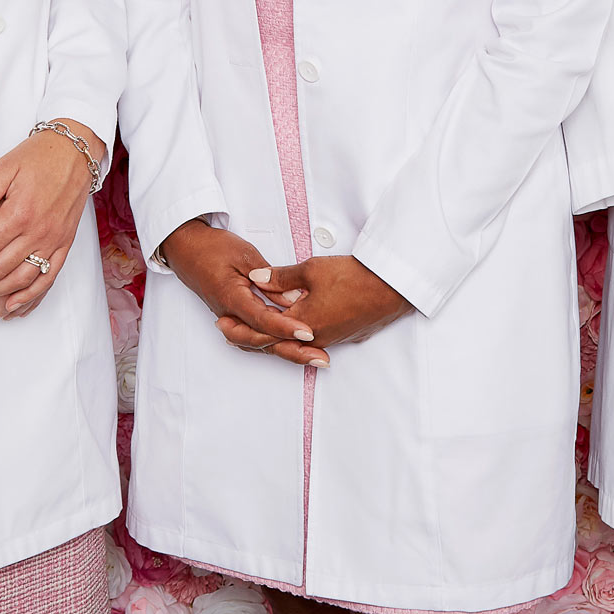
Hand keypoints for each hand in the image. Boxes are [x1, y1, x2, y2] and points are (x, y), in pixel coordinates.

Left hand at [0, 121, 101, 319]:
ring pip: (21, 281)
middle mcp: (39, 232)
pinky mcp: (65, 244)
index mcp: (20, 213)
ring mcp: (54, 241)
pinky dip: (30, 299)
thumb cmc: (39, 157)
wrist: (76, 152)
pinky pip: (48, 279)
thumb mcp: (4, 167)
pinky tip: (14, 307)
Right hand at [160, 218, 329, 367]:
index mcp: (231, 298)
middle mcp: (229, 315)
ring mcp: (230, 318)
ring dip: (285, 349)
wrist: (186, 249)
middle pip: (262, 341)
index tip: (309, 332)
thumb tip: (292, 299)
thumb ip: (269, 278)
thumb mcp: (245, 255)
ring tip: (312, 355)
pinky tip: (291, 343)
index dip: (286, 328)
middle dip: (292, 351)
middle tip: (318, 357)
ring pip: (259, 342)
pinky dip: (273, 341)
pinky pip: (254, 334)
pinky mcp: (233, 316)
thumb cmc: (212, 248)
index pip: (263, 320)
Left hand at [240, 256, 411, 350]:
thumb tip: (255, 279)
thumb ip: (281, 277)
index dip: (240, 327)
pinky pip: (308, 341)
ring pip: (292, 343)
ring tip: (253, 330)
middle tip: (227, 333)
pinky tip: (290, 328)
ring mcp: (330, 339)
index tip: (221, 323)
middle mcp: (314, 337)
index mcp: (302, 323)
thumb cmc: (354, 277)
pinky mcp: (342, 335)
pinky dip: (291, 337)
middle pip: (274, 342)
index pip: (262, 330)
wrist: (392, 288)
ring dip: (270, 337)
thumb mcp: (313, 269)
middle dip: (249, 337)